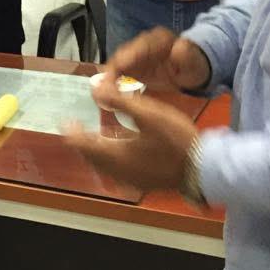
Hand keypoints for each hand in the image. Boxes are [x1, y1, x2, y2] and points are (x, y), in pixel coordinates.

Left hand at [64, 90, 198, 194]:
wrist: (203, 168)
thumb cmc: (177, 140)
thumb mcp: (148, 113)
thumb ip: (119, 100)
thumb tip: (95, 88)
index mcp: (115, 155)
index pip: (82, 144)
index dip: (72, 131)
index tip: (66, 120)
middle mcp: (119, 171)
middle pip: (91, 157)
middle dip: (81, 141)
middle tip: (76, 126)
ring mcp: (132, 179)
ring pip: (103, 165)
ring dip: (95, 150)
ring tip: (93, 135)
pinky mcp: (143, 181)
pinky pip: (116, 170)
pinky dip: (109, 157)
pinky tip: (118, 148)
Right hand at [104, 26, 210, 93]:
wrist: (193, 71)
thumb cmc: (194, 64)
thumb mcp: (194, 61)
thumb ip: (187, 55)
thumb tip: (180, 47)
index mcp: (158, 39)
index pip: (141, 45)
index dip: (129, 55)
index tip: (119, 67)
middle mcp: (143, 44)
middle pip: (124, 53)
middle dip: (113, 69)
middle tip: (104, 85)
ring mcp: (136, 55)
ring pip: (118, 63)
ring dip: (109, 77)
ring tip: (102, 92)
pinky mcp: (132, 67)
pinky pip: (119, 73)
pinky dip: (112, 83)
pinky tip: (107, 94)